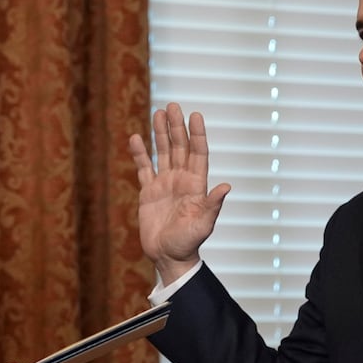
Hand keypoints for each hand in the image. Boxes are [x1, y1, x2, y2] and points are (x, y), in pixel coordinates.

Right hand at [128, 103, 230, 283]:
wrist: (168, 257)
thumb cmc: (188, 242)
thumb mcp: (203, 224)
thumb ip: (212, 204)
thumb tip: (226, 186)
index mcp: (196, 185)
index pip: (198, 153)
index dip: (197, 134)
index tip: (195, 115)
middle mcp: (181, 180)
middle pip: (179, 147)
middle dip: (177, 127)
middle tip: (173, 105)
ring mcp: (165, 184)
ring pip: (162, 153)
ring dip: (160, 133)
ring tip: (158, 112)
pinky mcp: (149, 192)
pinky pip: (144, 168)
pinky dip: (140, 153)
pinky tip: (136, 138)